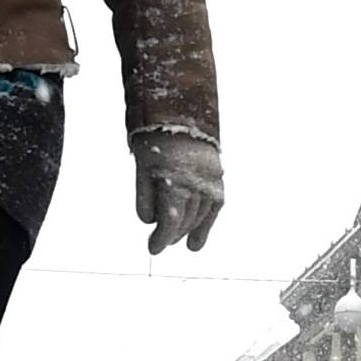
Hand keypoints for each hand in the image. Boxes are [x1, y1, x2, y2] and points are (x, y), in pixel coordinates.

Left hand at [131, 130, 223, 254]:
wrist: (182, 110)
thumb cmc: (156, 137)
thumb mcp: (142, 166)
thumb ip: (145, 196)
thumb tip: (149, 222)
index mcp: (174, 181)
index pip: (170, 221)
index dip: (161, 238)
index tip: (152, 250)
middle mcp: (196, 183)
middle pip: (185, 221)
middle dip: (171, 235)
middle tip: (159, 243)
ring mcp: (210, 180)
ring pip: (200, 216)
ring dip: (188, 231)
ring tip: (178, 241)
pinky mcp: (218, 177)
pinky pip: (214, 207)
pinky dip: (206, 223)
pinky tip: (198, 240)